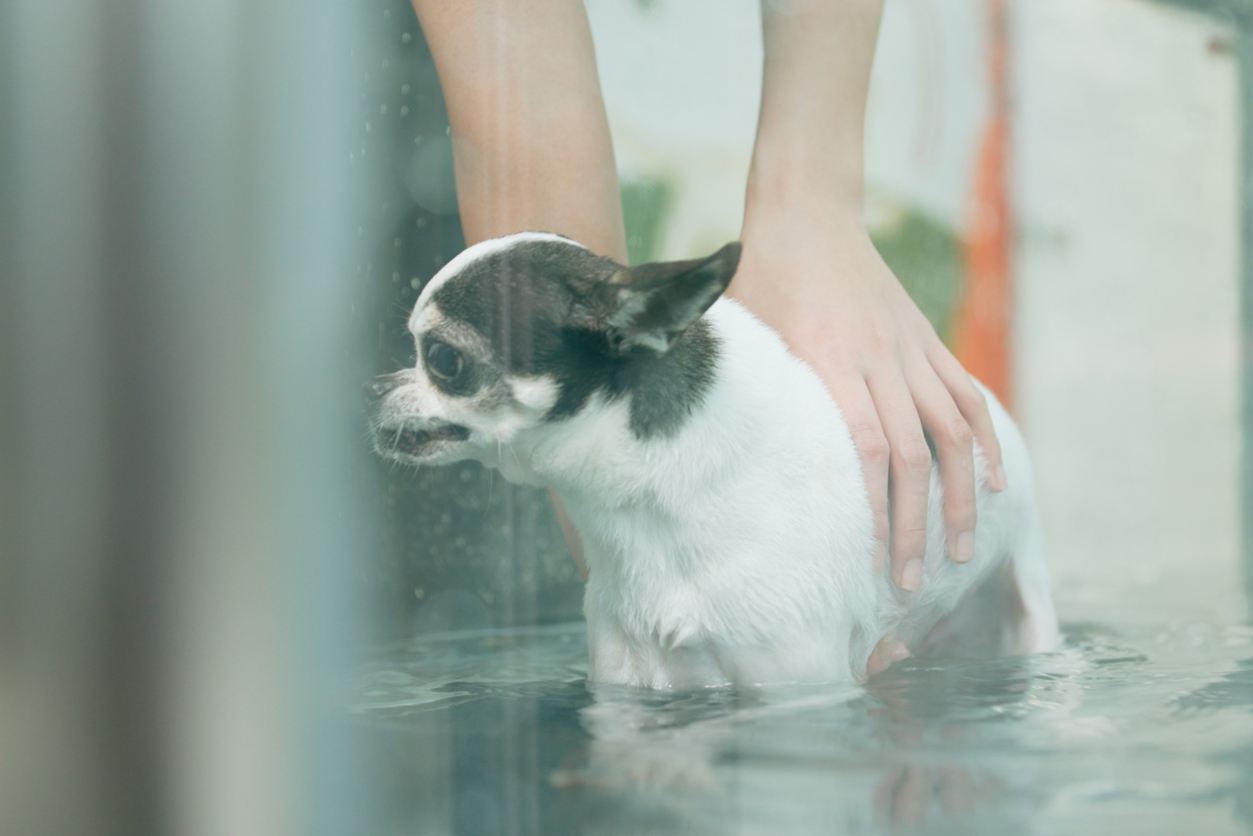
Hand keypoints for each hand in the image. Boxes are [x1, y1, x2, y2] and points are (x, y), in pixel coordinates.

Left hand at [728, 207, 1005, 590]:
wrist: (807, 216)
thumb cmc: (762, 282)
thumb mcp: (745, 336)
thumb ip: (755, 395)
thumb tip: (730, 464)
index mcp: (830, 362)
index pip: (865, 449)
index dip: (874, 508)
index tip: (870, 559)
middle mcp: (879, 359)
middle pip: (911, 455)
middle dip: (915, 524)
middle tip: (910, 583)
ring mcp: (911, 350)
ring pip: (953, 431)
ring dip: (963, 496)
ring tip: (961, 551)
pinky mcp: (927, 341)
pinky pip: (967, 395)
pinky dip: (987, 441)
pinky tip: (998, 482)